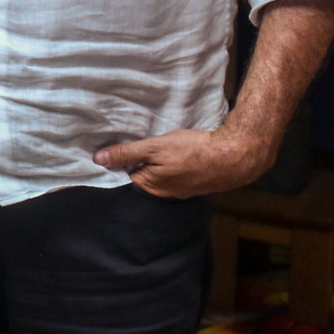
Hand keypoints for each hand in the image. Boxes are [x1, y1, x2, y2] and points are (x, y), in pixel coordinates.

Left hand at [93, 127, 272, 198]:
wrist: (234, 156)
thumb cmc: (193, 151)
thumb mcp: (154, 148)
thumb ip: (126, 153)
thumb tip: (98, 159)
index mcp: (152, 186)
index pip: (126, 171)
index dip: (125, 156)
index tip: (128, 142)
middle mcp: (165, 193)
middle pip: (144, 173)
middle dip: (143, 158)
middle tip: (149, 140)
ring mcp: (183, 190)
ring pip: (162, 172)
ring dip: (161, 159)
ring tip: (168, 145)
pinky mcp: (196, 183)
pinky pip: (178, 172)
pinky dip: (176, 162)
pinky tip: (182, 151)